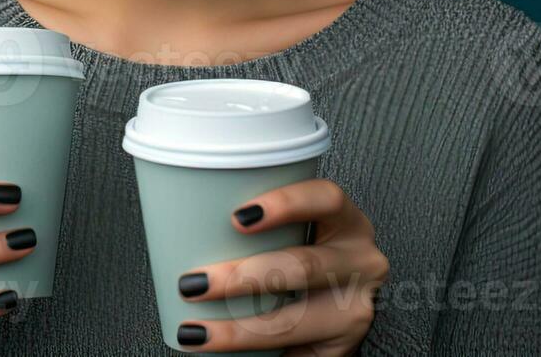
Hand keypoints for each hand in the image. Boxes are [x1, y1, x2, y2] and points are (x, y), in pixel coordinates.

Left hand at [173, 179, 387, 355]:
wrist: (329, 315)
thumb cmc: (298, 261)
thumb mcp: (292, 233)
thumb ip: (256, 226)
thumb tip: (179, 217)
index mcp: (346, 222)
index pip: (327, 199)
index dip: (286, 204)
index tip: (237, 217)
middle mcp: (360, 261)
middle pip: (303, 266)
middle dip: (241, 278)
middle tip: (193, 284)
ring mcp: (357, 307)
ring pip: (294, 320)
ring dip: (237, 329)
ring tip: (196, 331)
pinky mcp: (344, 347)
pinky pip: (295, 354)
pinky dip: (251, 353)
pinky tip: (219, 351)